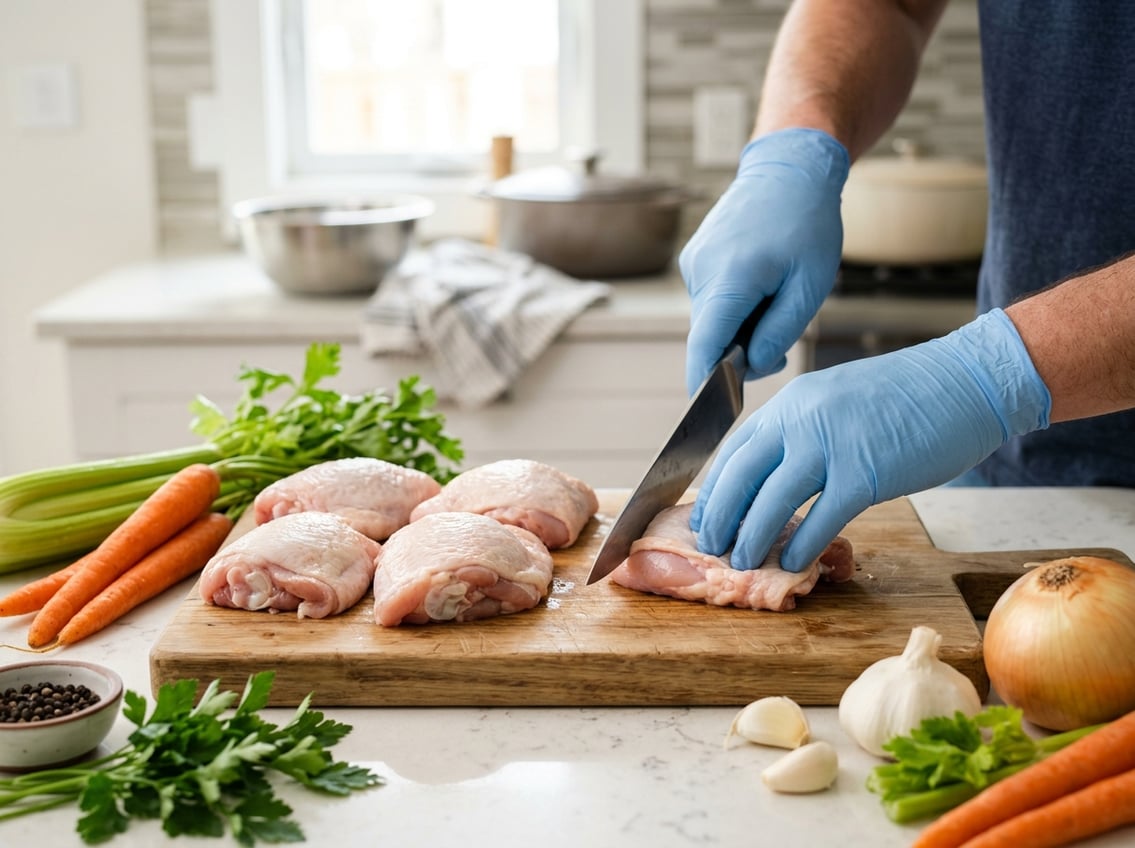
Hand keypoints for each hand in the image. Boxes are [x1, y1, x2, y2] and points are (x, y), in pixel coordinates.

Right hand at [680, 128, 849, 394]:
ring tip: (774, 295)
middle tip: (779, 339)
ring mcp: (694, 263)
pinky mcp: (695, 258)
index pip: (704, 346)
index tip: (707, 412)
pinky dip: (733, 305)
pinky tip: (760, 281)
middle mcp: (701, 273)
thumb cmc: (807, 224)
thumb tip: (751, 366)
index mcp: (730, 280)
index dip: (704, 383)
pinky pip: (711, 298)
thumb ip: (778, 332)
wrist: (789, 168)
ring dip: (738, 325)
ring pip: (711, 318)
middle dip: (738, 351)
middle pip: (709, 337)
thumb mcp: (809, 285)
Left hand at [691, 309, 1051, 571]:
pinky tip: (791, 562)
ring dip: (752, 536)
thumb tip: (774, 474)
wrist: (966, 381)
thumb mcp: (836, 400)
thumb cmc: (908, 396)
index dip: (714, 488)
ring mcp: (831, 446)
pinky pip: (821, 518)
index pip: (734, 449)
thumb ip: (802, 431)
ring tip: (742, 562)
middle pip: (741, 475)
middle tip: (711, 546)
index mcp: (791, 402)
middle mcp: (801, 420)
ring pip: (772, 499)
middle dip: (720, 515)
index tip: (704, 516)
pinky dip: (802, 544)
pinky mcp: (865, 474)